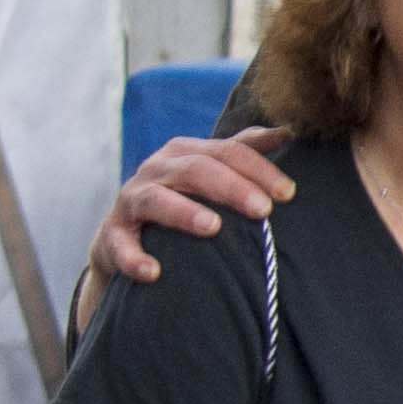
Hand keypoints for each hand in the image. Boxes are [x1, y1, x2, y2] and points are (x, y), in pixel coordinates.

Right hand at [92, 129, 292, 290]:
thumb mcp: (213, 171)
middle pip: (196, 169)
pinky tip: (154, 272)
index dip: (260, 170)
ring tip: (213, 227)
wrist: (129, 234)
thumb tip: (288, 131)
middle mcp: (158, 169)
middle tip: (263, 209)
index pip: (228, 152)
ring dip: (184, 212)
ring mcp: (132, 199)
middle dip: (232, 187)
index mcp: (187, 152)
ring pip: (156, 199)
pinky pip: (120, 243)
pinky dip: (134, 258)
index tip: (289, 193)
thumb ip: (246, 150)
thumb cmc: (186, 198)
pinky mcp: (113, 233)